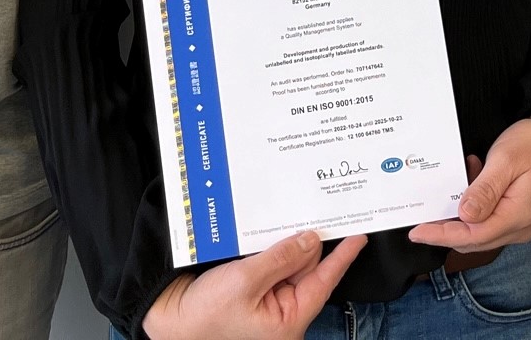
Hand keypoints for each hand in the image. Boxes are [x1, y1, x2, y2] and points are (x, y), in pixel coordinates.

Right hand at [141, 230, 365, 339]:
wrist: (170, 320)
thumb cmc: (204, 315)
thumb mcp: (245, 281)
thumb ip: (281, 258)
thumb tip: (310, 239)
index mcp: (288, 320)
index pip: (324, 281)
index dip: (342, 256)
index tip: (360, 235)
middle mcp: (283, 313)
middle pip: (306, 268)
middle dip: (306, 242)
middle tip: (311, 210)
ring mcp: (268, 303)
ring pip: (287, 263)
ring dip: (284, 244)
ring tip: (279, 224)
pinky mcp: (253, 293)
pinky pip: (270, 266)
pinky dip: (269, 250)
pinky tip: (263, 236)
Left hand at [406, 109, 530, 252]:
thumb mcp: (506, 160)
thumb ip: (485, 190)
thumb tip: (464, 216)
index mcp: (518, 216)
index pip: (472, 237)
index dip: (442, 235)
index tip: (417, 231)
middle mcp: (520, 227)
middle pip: (474, 239)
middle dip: (446, 229)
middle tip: (423, 212)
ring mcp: (521, 223)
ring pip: (479, 231)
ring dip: (460, 214)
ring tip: (455, 184)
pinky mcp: (518, 214)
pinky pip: (489, 219)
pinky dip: (474, 206)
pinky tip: (472, 179)